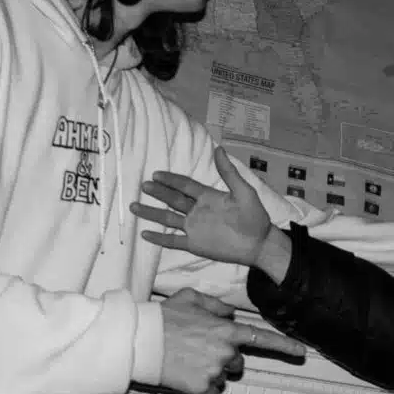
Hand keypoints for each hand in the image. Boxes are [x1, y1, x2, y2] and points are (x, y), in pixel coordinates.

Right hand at [132, 147, 271, 267]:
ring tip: (134, 207)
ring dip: (152, 213)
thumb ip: (228, 173)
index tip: (156, 174)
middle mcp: (197, 211)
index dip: (171, 180)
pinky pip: (173, 241)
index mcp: (208, 197)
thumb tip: (218, 149)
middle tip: (143, 186)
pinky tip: (145, 234)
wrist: (259, 244)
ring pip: (168, 219)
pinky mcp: (195, 244)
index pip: (184, 186)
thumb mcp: (243, 192)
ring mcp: (195, 228)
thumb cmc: (255, 217)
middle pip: (173, 200)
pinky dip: (160, 238)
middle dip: (158, 193)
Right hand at [157, 288, 304, 393]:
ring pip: (223, 378)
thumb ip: (215, 305)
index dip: (285, 347)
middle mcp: (226, 352)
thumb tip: (229, 313)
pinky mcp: (203, 389)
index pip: (263, 339)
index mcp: (226, 330)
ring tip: (187, 360)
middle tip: (198, 350)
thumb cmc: (162, 318)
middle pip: (238, 363)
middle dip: (223, 358)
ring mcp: (215, 372)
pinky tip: (185, 374)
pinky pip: (211, 393)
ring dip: (211, 372)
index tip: (301, 353)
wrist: (140, 341)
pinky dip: (201, 388)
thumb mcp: (189, 298)